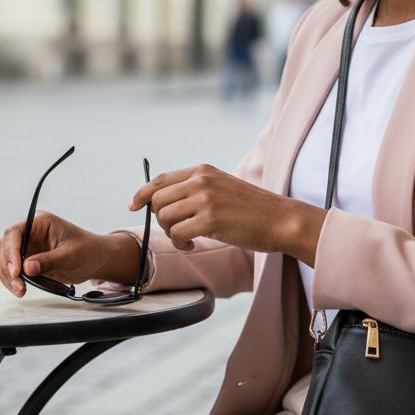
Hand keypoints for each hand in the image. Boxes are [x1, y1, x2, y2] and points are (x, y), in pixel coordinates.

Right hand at [0, 213, 138, 296]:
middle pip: (3, 246)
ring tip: (20, 290)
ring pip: (2, 259)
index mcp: (40, 222)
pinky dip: (11, 280)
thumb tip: (27, 268)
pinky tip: (21, 289)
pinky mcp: (26, 260)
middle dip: (7, 267)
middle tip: (19, 285)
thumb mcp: (71, 255)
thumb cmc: (88, 251)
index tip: (16, 271)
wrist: (96, 260)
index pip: (15, 232)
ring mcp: (26, 246)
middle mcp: (29, 232)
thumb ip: (49, 261)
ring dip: (6, 275)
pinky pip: (9, 269)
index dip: (11, 252)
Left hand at [130, 164, 325, 264]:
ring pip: (165, 218)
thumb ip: (196, 189)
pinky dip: (181, 243)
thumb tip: (164, 204)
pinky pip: (177, 233)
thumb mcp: (222, 187)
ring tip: (188, 238)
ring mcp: (205, 199)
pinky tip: (193, 244)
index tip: (134, 206)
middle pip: (158, 201)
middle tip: (177, 231)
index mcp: (203, 170)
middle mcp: (201, 181)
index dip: (141, 194)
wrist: (280, 219)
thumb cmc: (253, 209)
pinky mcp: (210, 220)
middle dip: (160, 219)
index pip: (159, 180)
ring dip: (171, 233)